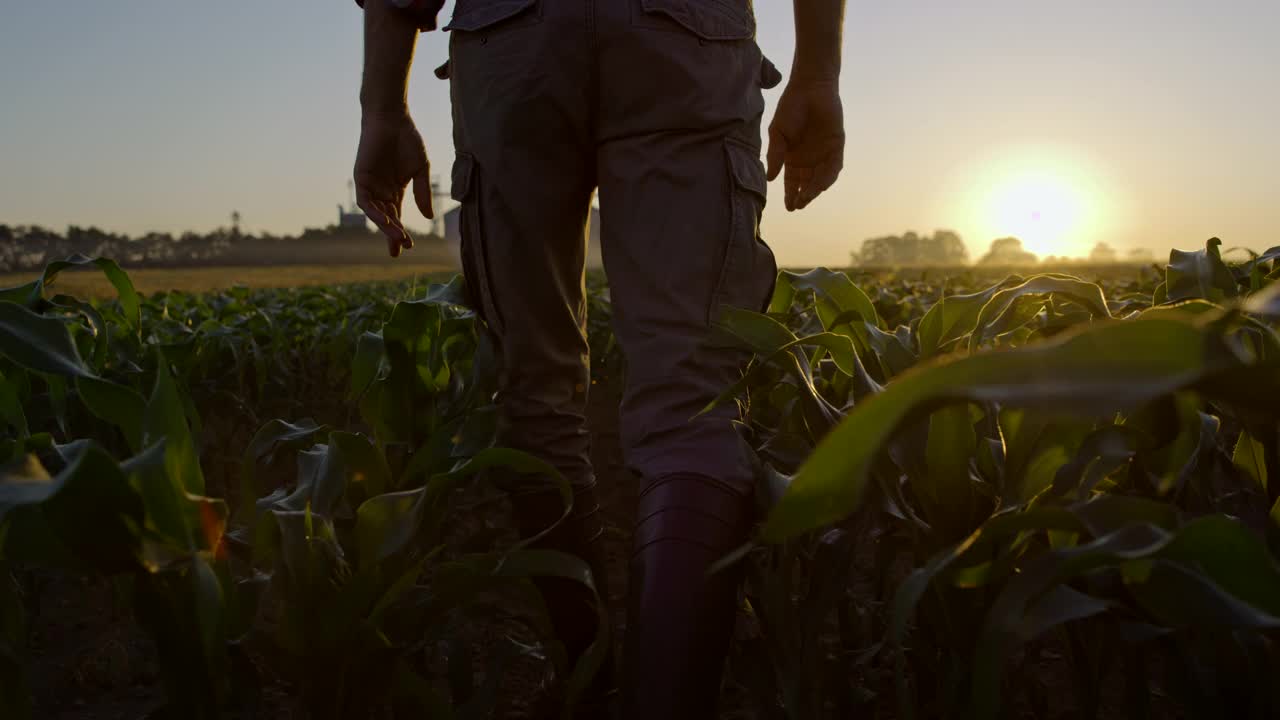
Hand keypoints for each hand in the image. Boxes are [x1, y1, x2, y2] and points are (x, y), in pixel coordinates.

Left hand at [354, 109, 434, 256]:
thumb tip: (428, 218)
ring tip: (397, 237)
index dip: (400, 233)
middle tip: (402, 247)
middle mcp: (381, 191)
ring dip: (386, 226)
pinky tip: (386, 221)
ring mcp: (370, 186)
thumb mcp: (420, 170)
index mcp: (395, 191)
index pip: (396, 217)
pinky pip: (365, 202)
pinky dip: (375, 213)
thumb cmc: (407, 140)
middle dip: (393, 234)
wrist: (392, 119)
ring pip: (376, 213)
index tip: (408, 248)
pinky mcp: (361, 179)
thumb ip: (423, 193)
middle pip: (387, 219)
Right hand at [766, 79, 844, 210]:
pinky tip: (820, 185)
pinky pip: (833, 167)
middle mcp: (808, 159)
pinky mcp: (836, 146)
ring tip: (807, 197)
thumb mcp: (777, 133)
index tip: (789, 208)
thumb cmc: (790, 108)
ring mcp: (823, 154)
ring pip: (820, 178)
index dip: (790, 195)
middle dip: (803, 196)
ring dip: (814, 189)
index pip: (792, 182)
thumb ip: (775, 155)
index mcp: (793, 158)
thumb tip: (771, 178)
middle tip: (798, 205)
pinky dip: (827, 177)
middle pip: (806, 184)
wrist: (810, 88)